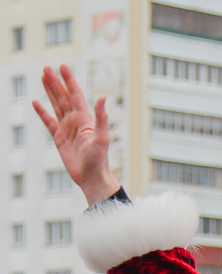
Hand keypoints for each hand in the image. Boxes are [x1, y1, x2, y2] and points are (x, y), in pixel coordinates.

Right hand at [33, 64, 119, 205]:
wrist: (91, 177)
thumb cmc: (99, 159)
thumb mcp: (102, 137)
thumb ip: (101, 117)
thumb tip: (103, 97)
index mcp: (85, 118)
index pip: (75, 94)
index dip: (69, 80)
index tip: (62, 66)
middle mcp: (75, 121)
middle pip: (63, 97)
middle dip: (55, 82)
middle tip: (46, 67)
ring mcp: (67, 129)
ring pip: (56, 105)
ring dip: (50, 92)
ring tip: (43, 77)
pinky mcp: (59, 139)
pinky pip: (48, 122)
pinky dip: (42, 112)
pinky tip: (36, 102)